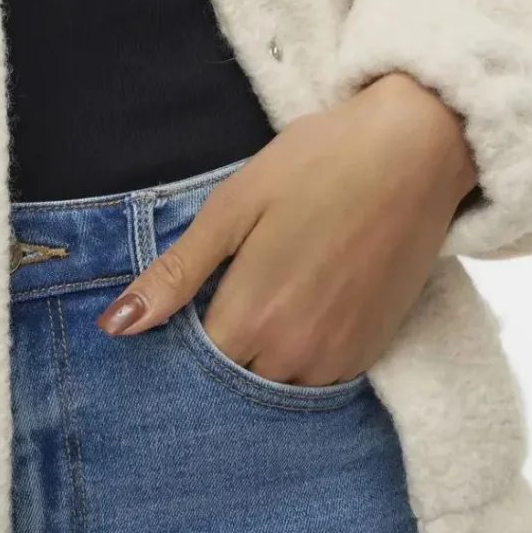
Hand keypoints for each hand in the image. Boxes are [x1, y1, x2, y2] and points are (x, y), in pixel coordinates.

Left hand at [94, 72, 478, 382]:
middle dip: (223, 345)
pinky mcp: (373, 350)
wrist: (416, 151)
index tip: (192, 297)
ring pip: (278, 382)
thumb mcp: (233, 206)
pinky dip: (304, 353)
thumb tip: (115, 326)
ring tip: (273, 289)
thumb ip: (176, 274)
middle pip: (235, 377)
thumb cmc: (318, 164)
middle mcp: (296, 354)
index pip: (193, 363)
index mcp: (252, 317)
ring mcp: (340, 358)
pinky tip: (307, 301)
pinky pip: (321, 376)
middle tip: (232, 286)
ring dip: (264, 354)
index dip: (182, 332)